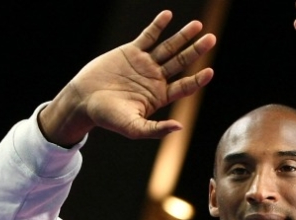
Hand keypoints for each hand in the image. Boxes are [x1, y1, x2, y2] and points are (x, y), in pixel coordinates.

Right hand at [39, 10, 215, 146]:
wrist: (84, 100)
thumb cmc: (109, 118)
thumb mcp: (134, 128)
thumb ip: (156, 129)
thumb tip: (179, 127)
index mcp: (160, 96)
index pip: (184, 86)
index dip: (197, 79)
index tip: (209, 71)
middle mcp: (156, 78)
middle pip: (181, 62)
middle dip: (196, 50)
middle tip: (211, 39)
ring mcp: (144, 63)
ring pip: (168, 47)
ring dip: (183, 36)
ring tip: (198, 25)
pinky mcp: (131, 52)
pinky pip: (148, 36)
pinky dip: (157, 26)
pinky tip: (168, 15)